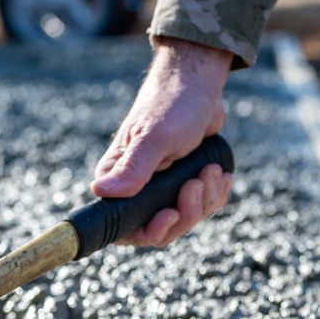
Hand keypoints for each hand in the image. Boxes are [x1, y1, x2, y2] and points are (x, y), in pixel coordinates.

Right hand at [91, 37, 233, 246]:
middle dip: (185, 212)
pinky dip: (214, 195)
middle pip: (160, 230)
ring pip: (183, 219)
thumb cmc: (171, 105)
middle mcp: (135, 189)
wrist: (196, 87)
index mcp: (118, 180)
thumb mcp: (154, 137)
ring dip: (204, 200)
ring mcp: (161, 189)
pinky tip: (218, 174)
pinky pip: (200, 207)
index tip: (169, 214)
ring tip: (211, 170)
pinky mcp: (182, 185)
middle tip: (196, 183)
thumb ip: (132, 167)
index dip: (147, 231)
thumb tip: (101, 192)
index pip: (123, 227)